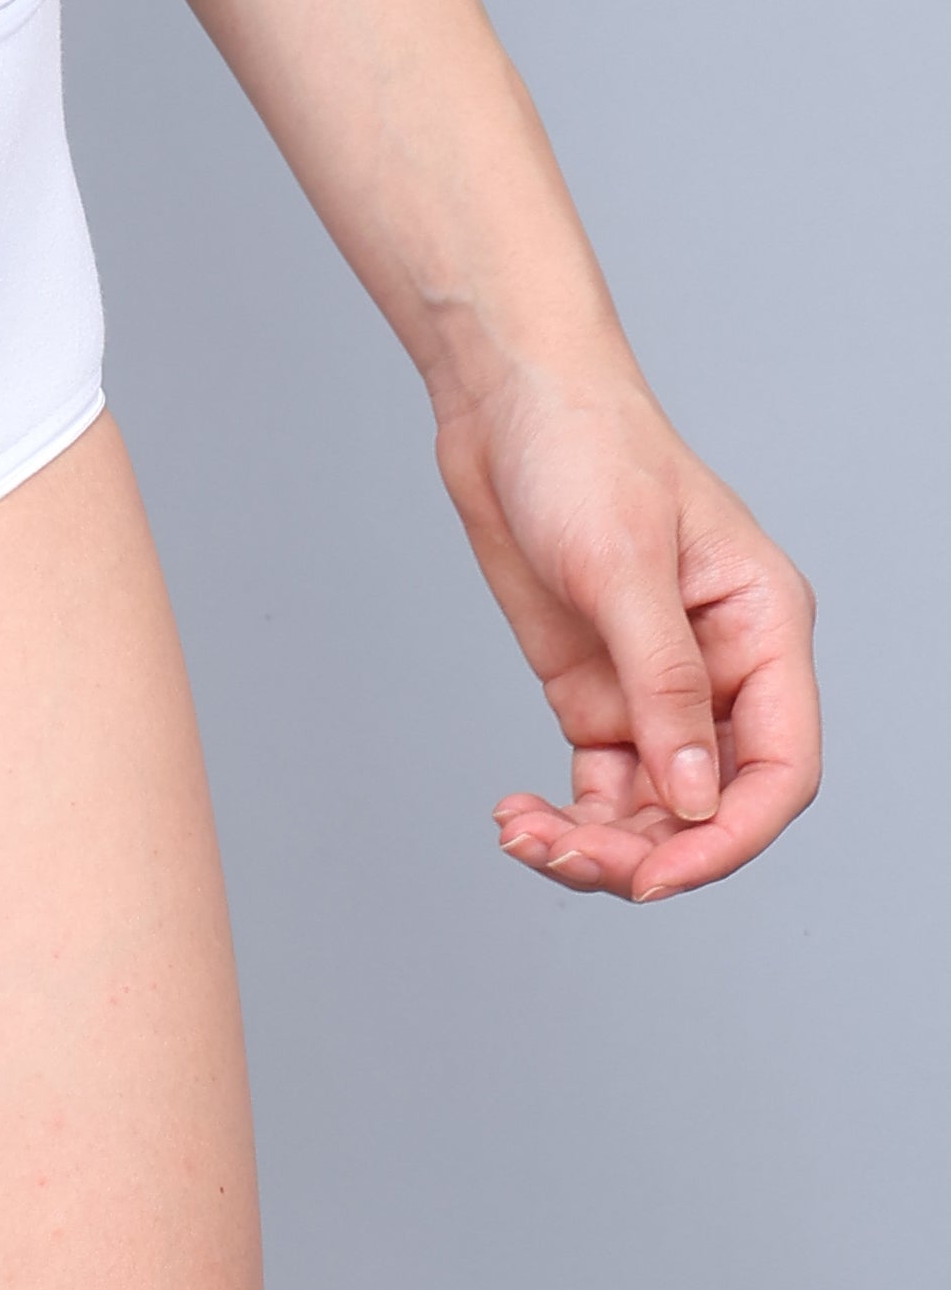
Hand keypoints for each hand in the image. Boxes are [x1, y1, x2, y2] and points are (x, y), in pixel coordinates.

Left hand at [434, 366, 818, 902]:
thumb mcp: (624, 567)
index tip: (656, 878)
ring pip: (651, 811)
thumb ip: (663, 682)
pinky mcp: (596, 695)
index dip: (729, 838)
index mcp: (764, 632)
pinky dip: (562, 818)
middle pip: (710, 806)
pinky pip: (598, 788)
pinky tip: (515, 817)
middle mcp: (721, 672)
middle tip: (564, 856)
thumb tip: (691, 796)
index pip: (780, 770)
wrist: (510, 411)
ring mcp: (657, 690)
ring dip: (594, 846)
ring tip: (524, 837)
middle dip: (645, 852)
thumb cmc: (586, 454)